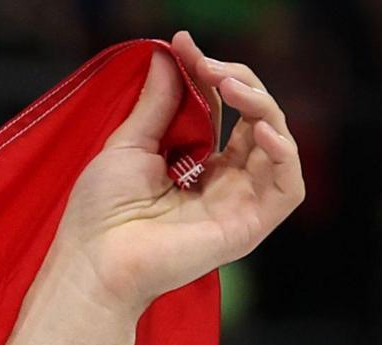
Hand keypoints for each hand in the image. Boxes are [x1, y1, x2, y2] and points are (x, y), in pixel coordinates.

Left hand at [4, 36, 304, 344]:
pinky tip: (263, 129)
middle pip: (257, 119)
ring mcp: (240, 203)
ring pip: (277, 143)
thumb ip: (157, 102)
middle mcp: (224, 182)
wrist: (94, 262)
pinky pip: (288, 186)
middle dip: (240, 82)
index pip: (224, 109)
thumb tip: (169, 54)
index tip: (186, 45)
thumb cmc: (100, 213)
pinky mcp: (250, 226)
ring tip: (231, 85)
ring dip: (262, 105)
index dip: (212, 74)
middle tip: (209, 64)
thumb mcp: (128, 144)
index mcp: (197, 164)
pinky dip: (284, 153)